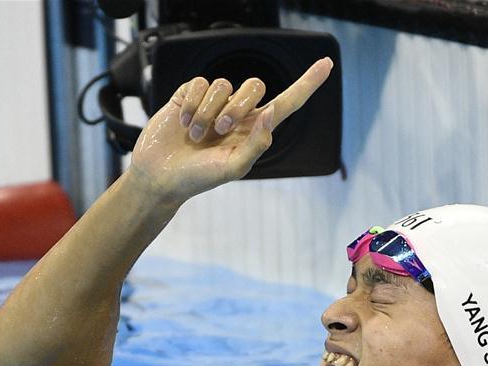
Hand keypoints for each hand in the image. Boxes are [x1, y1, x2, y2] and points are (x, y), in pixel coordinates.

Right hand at [128, 57, 333, 202]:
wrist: (160, 177)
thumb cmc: (198, 178)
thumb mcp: (232, 168)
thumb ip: (257, 144)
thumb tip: (271, 114)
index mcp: (253, 130)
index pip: (287, 102)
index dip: (307, 84)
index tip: (327, 65)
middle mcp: (236, 112)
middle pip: (253, 86)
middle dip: (236, 107)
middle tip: (219, 131)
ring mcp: (213, 101)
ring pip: (223, 84)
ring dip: (208, 112)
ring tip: (196, 135)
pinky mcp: (190, 95)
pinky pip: (200, 83)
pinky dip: (192, 105)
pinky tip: (184, 123)